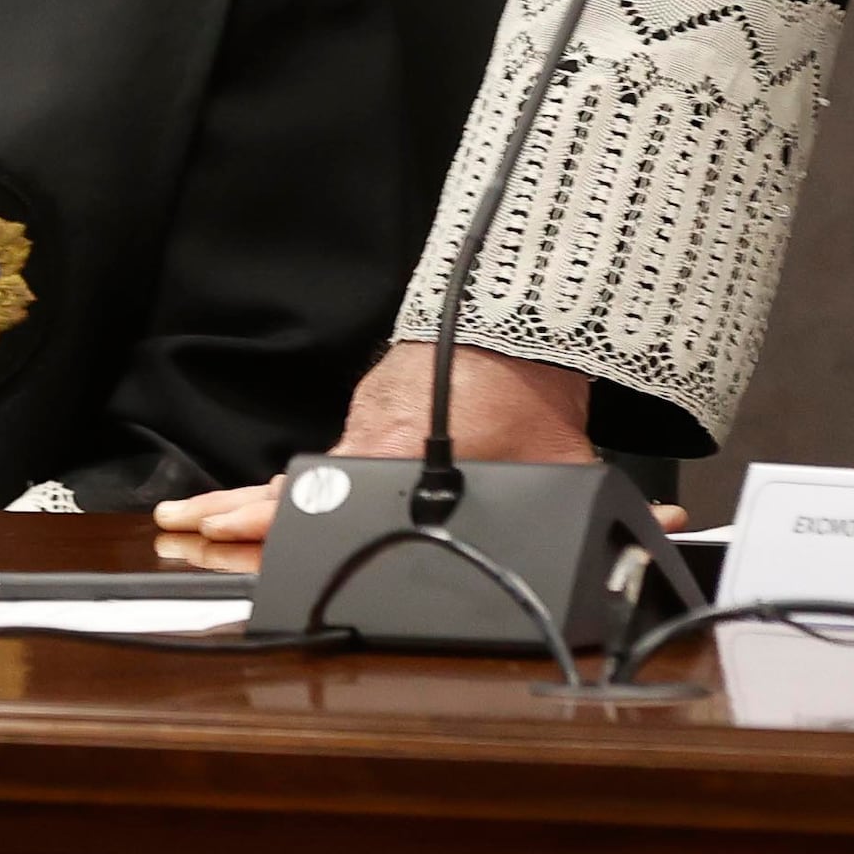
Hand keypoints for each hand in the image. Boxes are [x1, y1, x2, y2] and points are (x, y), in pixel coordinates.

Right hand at [150, 341, 595, 544]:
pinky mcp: (363, 427)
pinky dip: (275, 486)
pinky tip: (238, 505)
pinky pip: (314, 464)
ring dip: (245, 502)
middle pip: (291, 488)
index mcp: (406, 458)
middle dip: (236, 512)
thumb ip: (609, 503)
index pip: (330, 495)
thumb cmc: (532, 398)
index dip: (278, 517)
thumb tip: (666, 526)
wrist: (517, 323)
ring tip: (189, 520)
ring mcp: (359, 433)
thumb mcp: (570, 461)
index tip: (233, 530)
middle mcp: (370, 446)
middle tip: (187, 529)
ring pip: (296, 477)